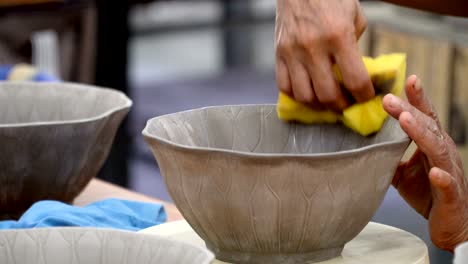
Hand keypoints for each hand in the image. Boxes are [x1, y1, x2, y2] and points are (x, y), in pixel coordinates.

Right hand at [275, 0, 373, 110]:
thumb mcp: (354, 17)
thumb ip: (355, 46)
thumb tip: (356, 74)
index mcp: (338, 36)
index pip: (355, 80)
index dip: (364, 96)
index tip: (367, 99)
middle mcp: (313, 48)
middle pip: (327, 95)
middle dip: (341, 106)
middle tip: (347, 105)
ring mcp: (292, 53)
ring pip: (304, 96)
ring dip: (319, 105)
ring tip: (326, 102)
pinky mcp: (278, 54)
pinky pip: (284, 86)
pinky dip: (297, 95)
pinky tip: (307, 92)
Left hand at [383, 75, 467, 251]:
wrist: (451, 225)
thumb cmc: (429, 194)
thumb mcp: (402, 173)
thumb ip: (389, 157)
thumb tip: (365, 145)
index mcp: (432, 145)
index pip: (425, 117)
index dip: (418, 98)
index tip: (409, 79)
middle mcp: (443, 153)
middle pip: (427, 127)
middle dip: (409, 110)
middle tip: (388, 99)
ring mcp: (449, 172)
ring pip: (437, 149)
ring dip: (421, 134)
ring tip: (406, 120)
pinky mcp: (451, 194)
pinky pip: (447, 184)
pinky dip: (442, 178)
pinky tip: (434, 172)